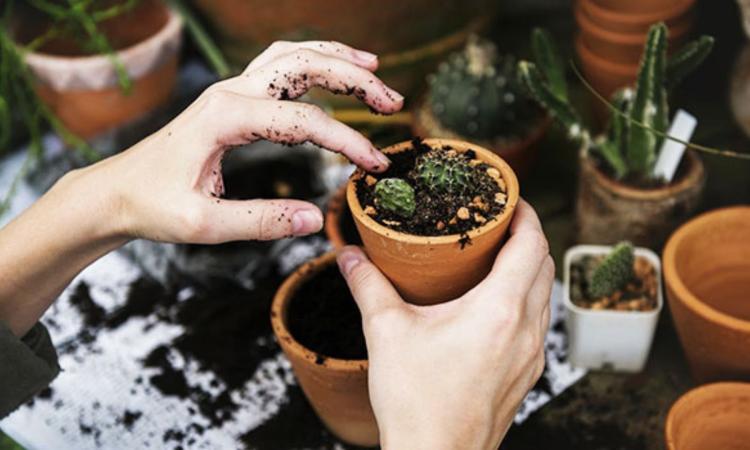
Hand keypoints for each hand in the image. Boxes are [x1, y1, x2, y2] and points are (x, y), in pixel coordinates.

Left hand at [0, 41, 402, 335]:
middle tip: (393, 101)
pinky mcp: (232, 99)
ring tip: (374, 69)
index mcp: (225, 118)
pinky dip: (312, 62)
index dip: (347, 141)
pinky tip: (332, 71)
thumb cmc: (153, 206)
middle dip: (354, 78)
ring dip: (336, 59)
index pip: (304, 121)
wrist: (116, 191)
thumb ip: (261, 222)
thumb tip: (314, 219)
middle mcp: (230, 93)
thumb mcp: (204, 224)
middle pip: (304, 66)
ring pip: (292, 56)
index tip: (374, 166)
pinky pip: (278, 67)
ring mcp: (230, 91)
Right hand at [336, 200, 553, 449]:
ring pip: (544, 295)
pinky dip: (525, 299)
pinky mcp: (527, 375)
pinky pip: (538, 322)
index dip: (525, 213)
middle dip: (527, 236)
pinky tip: (494, 304)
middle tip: (497, 222)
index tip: (509, 198)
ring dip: (528, 268)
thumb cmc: (416, 402)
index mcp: (500, 310)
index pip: (532, 244)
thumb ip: (367, 285)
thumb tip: (349, 255)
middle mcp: (526, 330)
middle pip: (544, 265)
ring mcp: (532, 356)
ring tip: (496, 257)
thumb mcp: (386, 333)